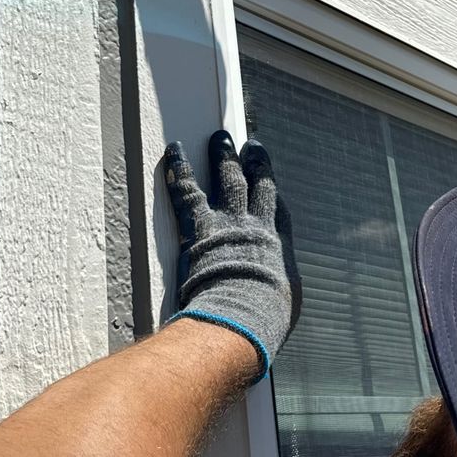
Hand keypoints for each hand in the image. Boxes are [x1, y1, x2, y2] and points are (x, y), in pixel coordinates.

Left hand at [162, 130, 301, 379]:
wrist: (239, 316)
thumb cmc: (263, 318)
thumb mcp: (283, 302)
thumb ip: (277, 289)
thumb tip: (274, 296)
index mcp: (277, 243)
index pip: (277, 206)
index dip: (273, 188)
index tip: (269, 175)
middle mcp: (255, 226)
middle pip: (255, 185)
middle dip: (252, 162)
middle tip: (250, 144)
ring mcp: (227, 223)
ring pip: (227, 179)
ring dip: (223, 156)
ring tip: (220, 138)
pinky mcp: (199, 228)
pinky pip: (188, 191)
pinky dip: (180, 169)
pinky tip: (174, 151)